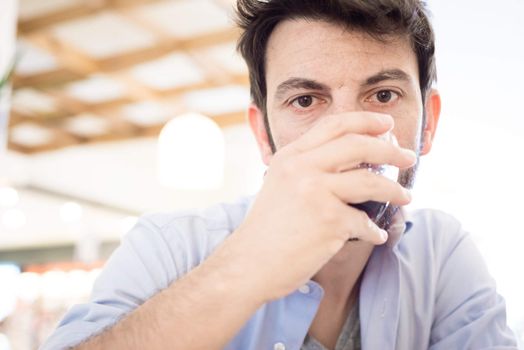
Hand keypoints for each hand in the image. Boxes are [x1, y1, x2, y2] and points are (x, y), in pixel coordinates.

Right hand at [227, 112, 415, 300]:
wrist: (249, 264)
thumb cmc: (267, 229)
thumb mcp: (279, 184)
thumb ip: (306, 167)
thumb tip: (348, 161)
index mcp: (290, 156)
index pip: (334, 125)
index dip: (365, 120)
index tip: (387, 124)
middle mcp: (302, 168)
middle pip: (358, 145)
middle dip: (390, 150)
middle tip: (408, 157)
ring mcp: (316, 193)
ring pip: (371, 181)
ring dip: (394, 190)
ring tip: (405, 197)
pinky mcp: (328, 221)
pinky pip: (364, 221)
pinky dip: (374, 230)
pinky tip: (375, 235)